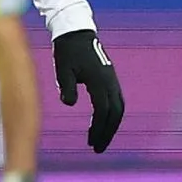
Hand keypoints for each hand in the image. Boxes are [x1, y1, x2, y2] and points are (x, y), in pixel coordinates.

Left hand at [53, 30, 123, 152]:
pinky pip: (116, 101)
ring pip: (119, 108)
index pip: (102, 110)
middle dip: (108, 132)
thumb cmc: (66, 51)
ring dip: (111, 125)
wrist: (75, 32)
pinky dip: (112, 115)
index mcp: (99, 80)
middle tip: (98, 148)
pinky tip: (101, 123)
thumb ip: (66, 86)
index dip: (98, 128)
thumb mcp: (63, 69)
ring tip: (100, 140)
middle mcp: (110, 81)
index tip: (90, 143)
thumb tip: (69, 104)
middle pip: (116, 113)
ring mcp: (112, 79)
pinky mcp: (110, 78)